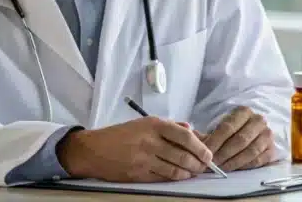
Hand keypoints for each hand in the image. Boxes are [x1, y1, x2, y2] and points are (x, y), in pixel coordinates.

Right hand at [57, 117, 213, 182]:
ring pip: (175, 169)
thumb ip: (170, 126)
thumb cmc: (121, 135)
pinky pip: (163, 178)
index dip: (200, 146)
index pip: (184, 135)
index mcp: (153, 125)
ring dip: (189, 173)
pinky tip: (179, 176)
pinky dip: (174, 178)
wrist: (93, 150)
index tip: (208, 154)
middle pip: (182, 155)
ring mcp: (143, 159)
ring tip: (193, 172)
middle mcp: (149, 141)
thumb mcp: (144, 123)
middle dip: (198, 163)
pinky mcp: (138, 174)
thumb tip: (192, 130)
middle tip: (204, 166)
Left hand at [202, 106, 276, 171]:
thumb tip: (189, 139)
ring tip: (221, 168)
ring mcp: (267, 134)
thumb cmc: (231, 131)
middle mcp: (258, 120)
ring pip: (250, 151)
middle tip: (212, 164)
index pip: (227, 127)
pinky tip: (234, 169)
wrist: (252, 132)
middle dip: (223, 154)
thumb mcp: (218, 128)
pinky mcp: (271, 149)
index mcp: (243, 111)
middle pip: (240, 140)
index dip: (215, 142)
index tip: (205, 153)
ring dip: (234, 162)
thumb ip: (204, 135)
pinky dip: (245, 166)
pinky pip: (258, 160)